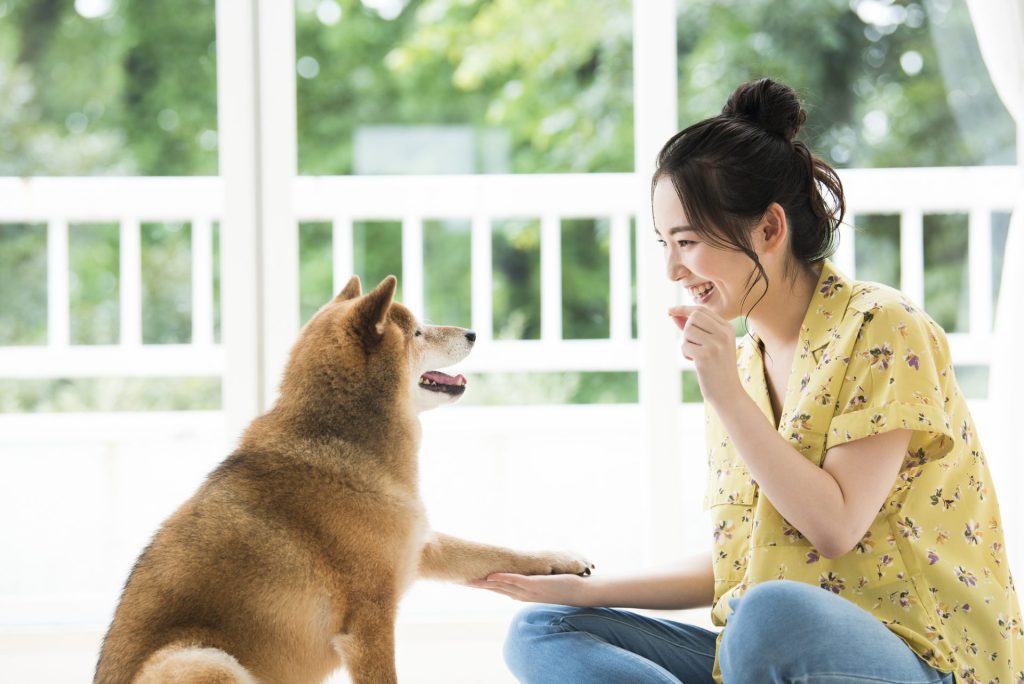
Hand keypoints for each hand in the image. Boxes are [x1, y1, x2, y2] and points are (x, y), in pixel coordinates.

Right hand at [466, 572, 591, 605]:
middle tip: (461, 581)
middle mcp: (523, 594)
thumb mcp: (545, 582)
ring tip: (470, 580)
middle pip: (496, 590)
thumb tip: (527, 574)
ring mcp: (529, 590)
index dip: (483, 586)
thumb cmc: (564, 586)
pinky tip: (492, 576)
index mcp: (524, 593)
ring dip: (486, 583)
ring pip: (502, 586)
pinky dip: (503, 578)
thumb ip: (534, 579)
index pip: (499, 590)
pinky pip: (516, 581)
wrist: (581, 591)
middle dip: (479, 586)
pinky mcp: (536, 584)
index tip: (467, 582)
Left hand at [667, 305, 742, 405]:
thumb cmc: (717, 368)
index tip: (669, 311)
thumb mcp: (711, 344)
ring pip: (687, 331)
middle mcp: (724, 333)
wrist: (729, 393)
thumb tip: (673, 314)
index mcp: (728, 328)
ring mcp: (716, 344)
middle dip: (687, 330)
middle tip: (694, 345)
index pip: (701, 310)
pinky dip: (685, 354)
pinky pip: (684, 346)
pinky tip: (696, 363)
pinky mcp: (706, 356)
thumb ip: (694, 328)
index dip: (683, 309)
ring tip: (696, 355)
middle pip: (693, 317)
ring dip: (686, 344)